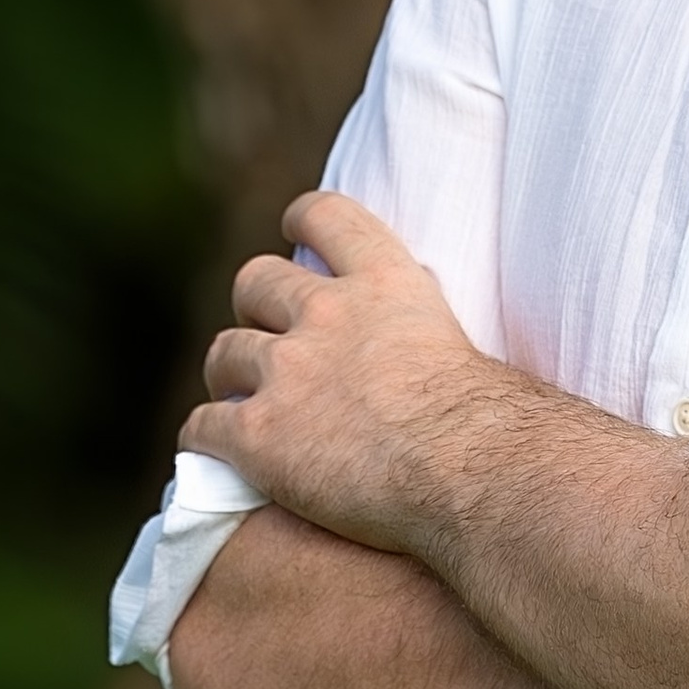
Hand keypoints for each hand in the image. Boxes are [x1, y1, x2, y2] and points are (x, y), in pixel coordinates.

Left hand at [183, 190, 520, 549]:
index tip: (294, 228)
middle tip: (269, 340)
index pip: (327, 216)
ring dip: (228, 374)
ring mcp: (286, 371)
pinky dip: (203, 438)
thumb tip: (420, 309)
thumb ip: (419, 319)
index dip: (302, 218)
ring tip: (239, 399)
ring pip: (224, 352)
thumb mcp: (458, 341)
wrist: (467, 472)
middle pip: (257, 281)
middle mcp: (326, 313)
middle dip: (254, 306)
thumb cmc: (486, 424)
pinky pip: (202, 426)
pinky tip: (214, 453)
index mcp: (384, 282)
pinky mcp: (256, 434)